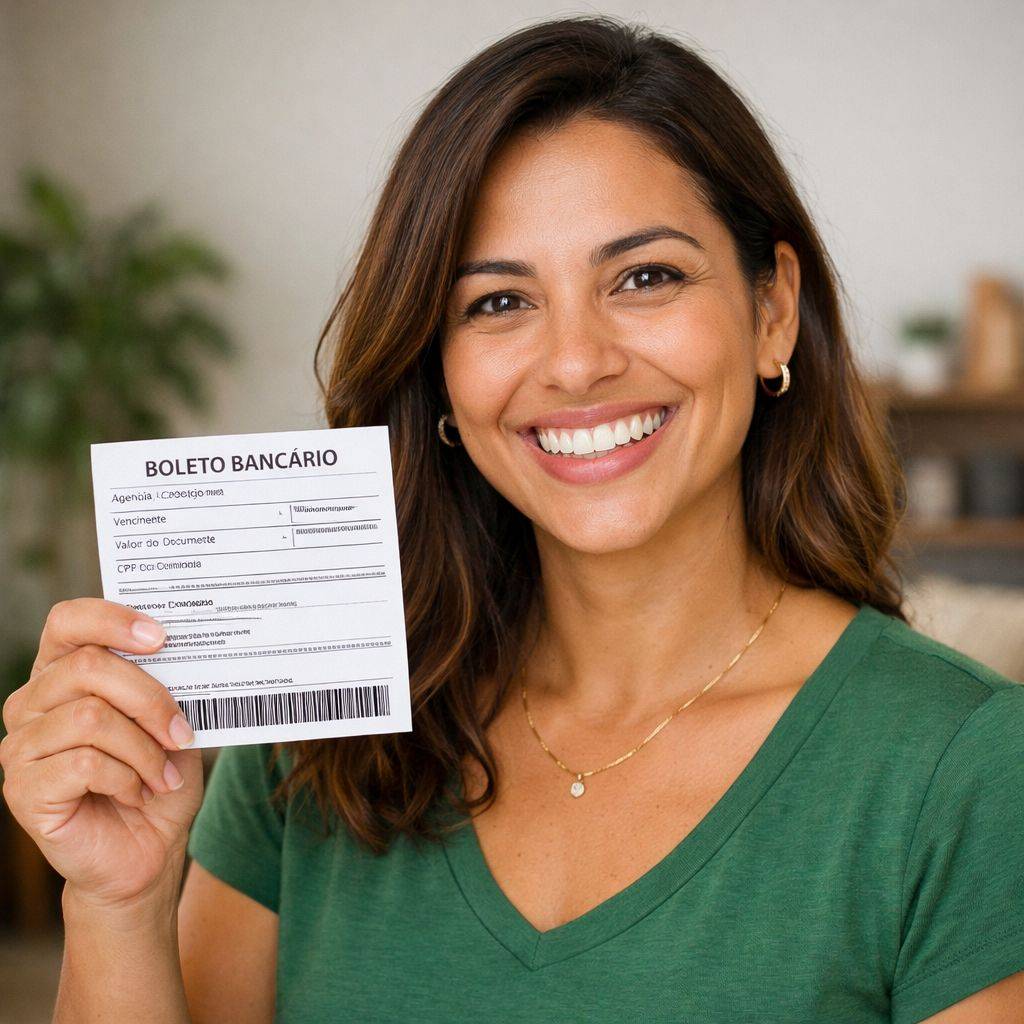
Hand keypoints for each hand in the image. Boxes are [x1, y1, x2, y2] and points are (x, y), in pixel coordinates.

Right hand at [1, 598, 203, 910]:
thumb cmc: (159, 779)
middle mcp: (32, 702)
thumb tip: (182, 649)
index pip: (68, 621)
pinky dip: (127, 777)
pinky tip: (137, 793)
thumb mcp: (172, 723)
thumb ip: (168, 685)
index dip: (112, 619)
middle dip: (149, 698)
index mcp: (64, 673)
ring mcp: (21, 746)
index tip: (160, 636)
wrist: (146, 851)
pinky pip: (83, 763)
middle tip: (180, 731)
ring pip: (92, 717)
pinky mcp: (22, 788)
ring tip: (163, 773)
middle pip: (89, 666)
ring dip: (144, 748)